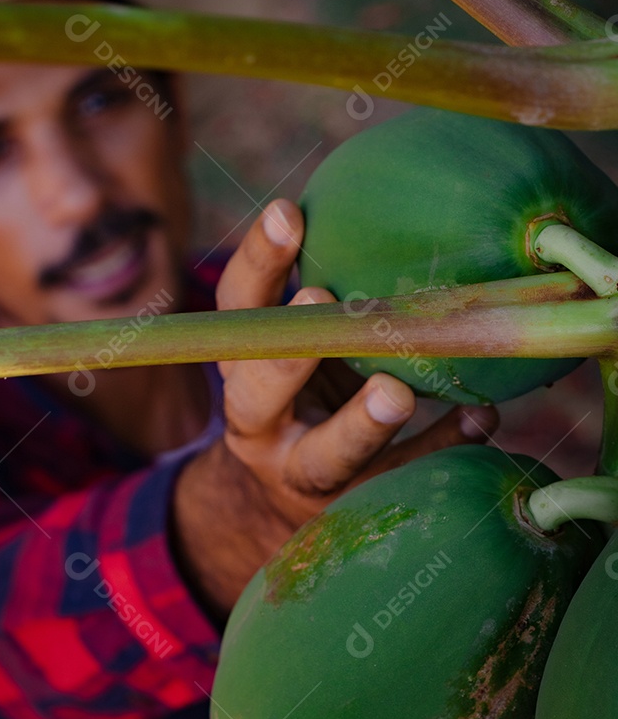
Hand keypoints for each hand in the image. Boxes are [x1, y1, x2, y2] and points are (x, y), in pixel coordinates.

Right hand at [173, 198, 498, 618]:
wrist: (282, 494)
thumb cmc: (300, 390)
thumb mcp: (292, 344)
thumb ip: (316, 304)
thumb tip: (373, 214)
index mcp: (241, 365)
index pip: (237, 311)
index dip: (257, 263)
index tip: (288, 211)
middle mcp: (259, 421)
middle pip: (258, 393)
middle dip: (286, 352)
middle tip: (320, 296)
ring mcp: (304, 473)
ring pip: (323, 456)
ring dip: (359, 424)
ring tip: (396, 394)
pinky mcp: (353, 506)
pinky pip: (397, 482)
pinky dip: (438, 449)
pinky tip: (481, 418)